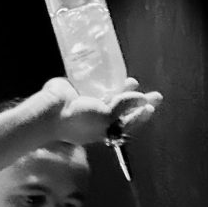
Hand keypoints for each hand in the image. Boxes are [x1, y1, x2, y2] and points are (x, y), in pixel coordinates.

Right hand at [41, 77, 162, 145]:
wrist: (52, 111)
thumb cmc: (78, 121)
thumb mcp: (106, 118)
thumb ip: (125, 107)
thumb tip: (142, 99)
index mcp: (104, 130)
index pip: (127, 124)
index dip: (140, 115)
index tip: (151, 106)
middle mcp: (98, 118)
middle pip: (123, 110)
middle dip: (139, 102)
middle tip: (155, 95)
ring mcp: (89, 105)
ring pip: (112, 97)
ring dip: (124, 90)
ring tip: (133, 82)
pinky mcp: (81, 91)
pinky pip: (98, 85)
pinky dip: (108, 81)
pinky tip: (115, 75)